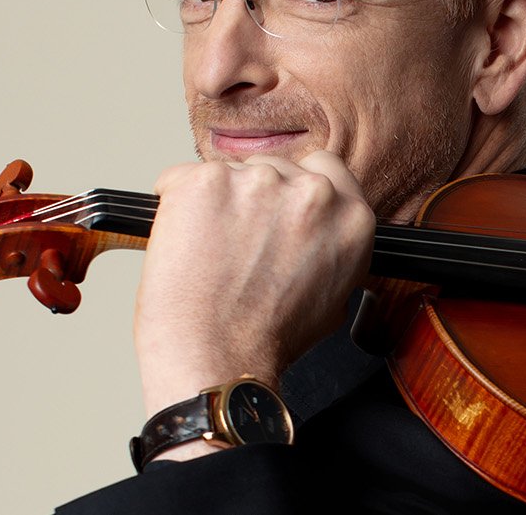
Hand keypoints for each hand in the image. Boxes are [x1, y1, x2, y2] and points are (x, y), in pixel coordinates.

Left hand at [133, 151, 374, 426]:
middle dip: (253, 198)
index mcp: (350, 217)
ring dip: (216, 202)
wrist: (217, 357)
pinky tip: (184, 241)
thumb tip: (311, 229)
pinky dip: (175, 204)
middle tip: (236, 241)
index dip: (293, 187)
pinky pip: (180, 178)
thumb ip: (329, 245)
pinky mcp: (207, 182)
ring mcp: (258, 182)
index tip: (274, 206)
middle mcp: (311, 192)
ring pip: (229, 173)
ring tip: (209, 251)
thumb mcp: (334, 297)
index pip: (325, 168)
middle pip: (274, 168)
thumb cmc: (267, 339)